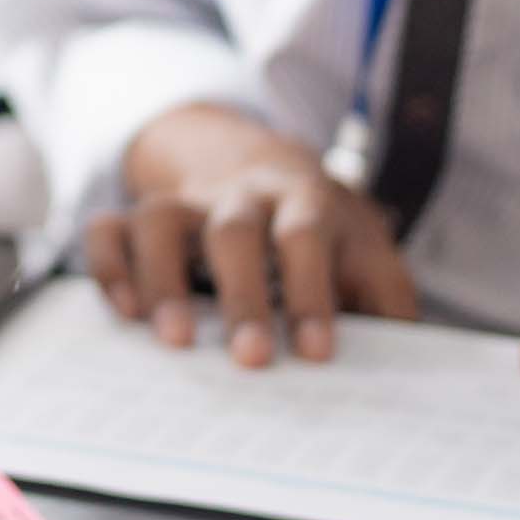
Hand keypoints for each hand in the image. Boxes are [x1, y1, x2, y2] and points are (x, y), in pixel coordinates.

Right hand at [88, 100, 416, 364]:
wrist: (261, 159)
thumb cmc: (324, 227)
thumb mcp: (368, 248)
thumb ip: (388, 298)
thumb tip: (409, 360)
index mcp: (305, 200)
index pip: (305, 237)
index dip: (310, 292)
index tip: (316, 353)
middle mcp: (242, 195)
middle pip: (234, 230)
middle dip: (242, 295)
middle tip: (250, 360)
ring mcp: (187, 201)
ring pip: (160, 220)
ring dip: (162, 278)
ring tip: (175, 342)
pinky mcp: (143, 214)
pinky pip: (110, 228)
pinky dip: (110, 267)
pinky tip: (126, 314)